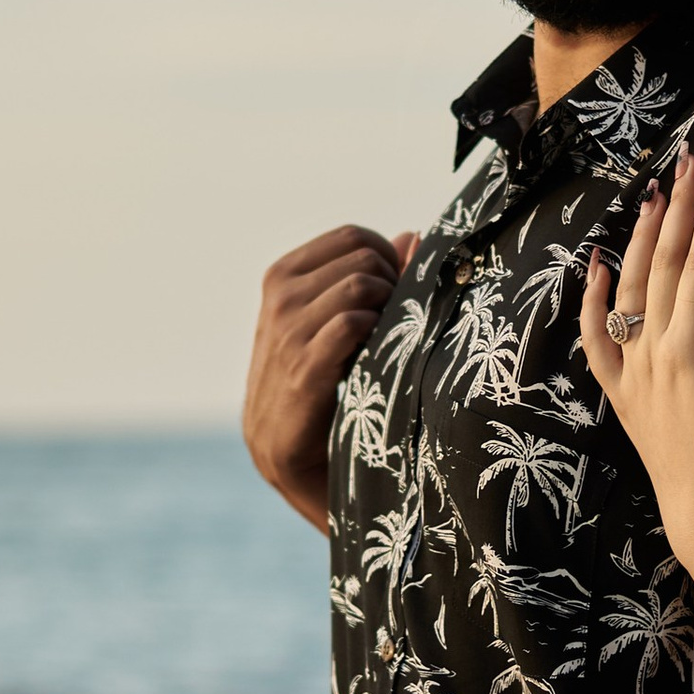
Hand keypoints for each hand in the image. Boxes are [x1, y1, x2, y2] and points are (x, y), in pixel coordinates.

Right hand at [242, 222, 418, 530]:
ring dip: (389, 312)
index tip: (397, 296)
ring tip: (386, 345)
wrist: (293, 458)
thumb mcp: (342, 324)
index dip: (389, 258)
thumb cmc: (325, 385)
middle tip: (396, 325)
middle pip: (363, 257)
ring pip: (361, 286)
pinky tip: (377, 360)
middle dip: (394, 285)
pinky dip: (376, 335)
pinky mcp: (300, 371)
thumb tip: (414, 236)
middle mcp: (279, 297)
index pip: (352, 236)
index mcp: (282, 276)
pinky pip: (351, 325)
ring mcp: (285, 333)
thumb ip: (375, 278)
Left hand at [579, 151, 693, 641]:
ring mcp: (630, 372)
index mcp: (687, 353)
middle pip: (662, 266)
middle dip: (676, 209)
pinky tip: (596, 265)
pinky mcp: (620, 391)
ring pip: (627, 290)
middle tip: (689, 161)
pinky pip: (595, 339)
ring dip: (639, 239)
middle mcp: (651, 355)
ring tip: (652, 193)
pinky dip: (592, 300)